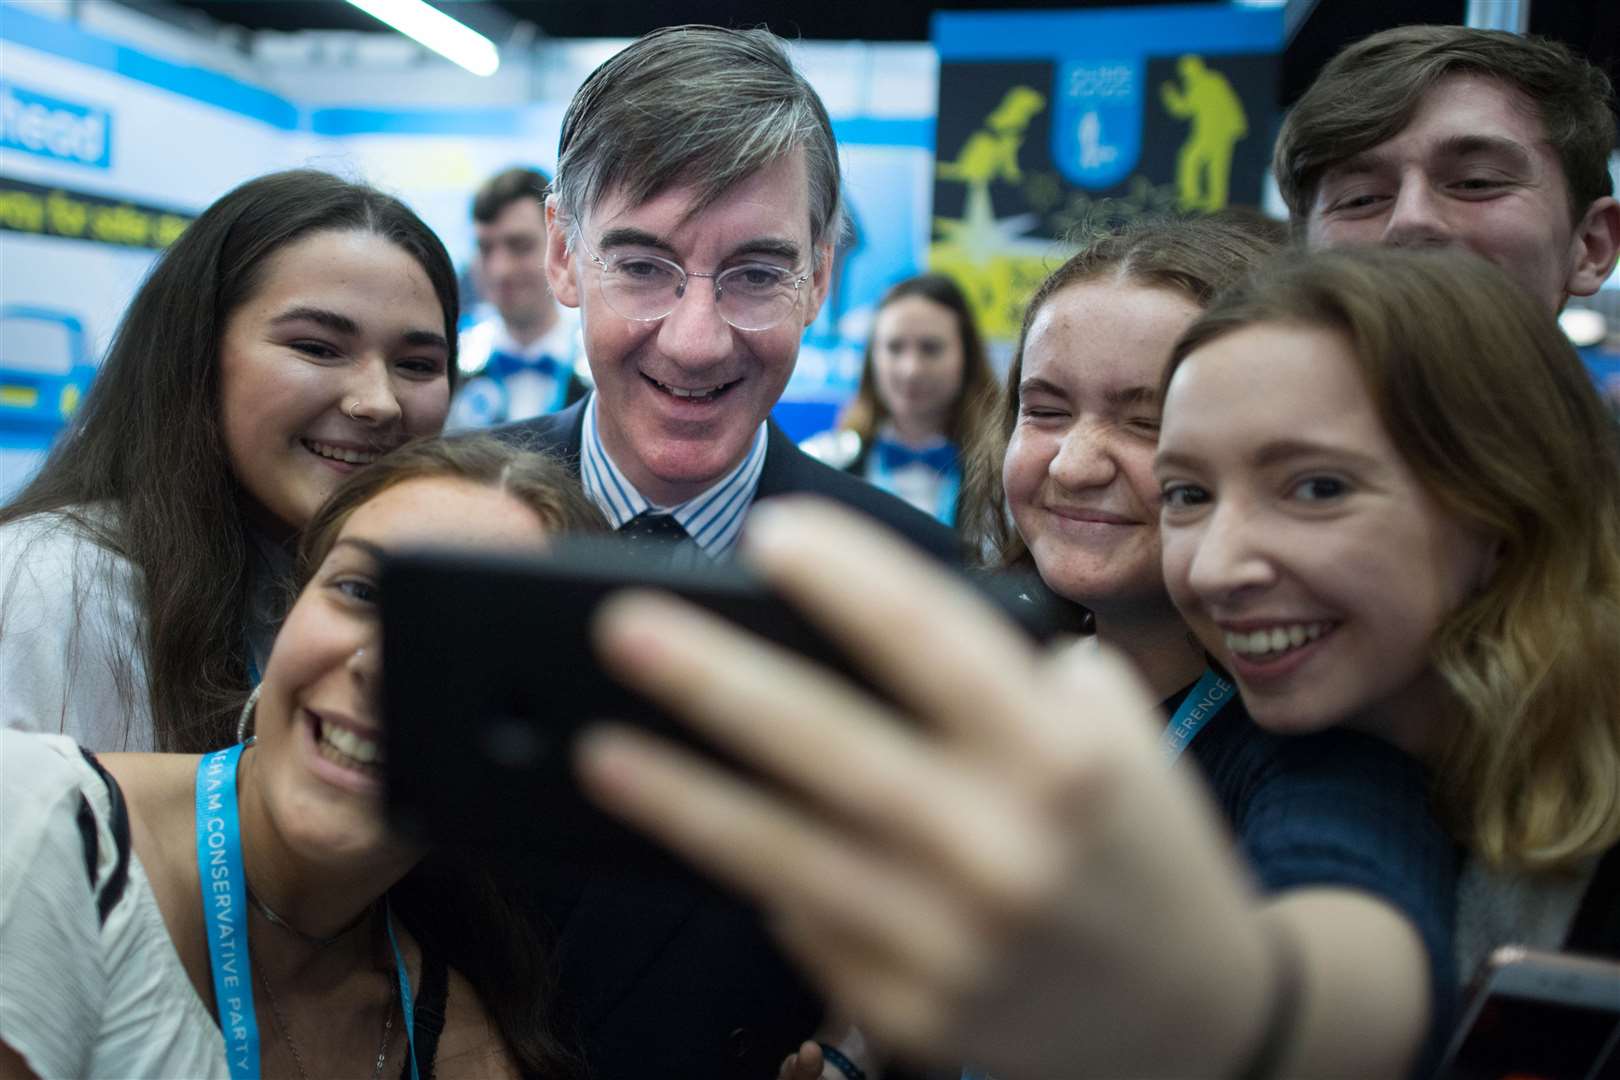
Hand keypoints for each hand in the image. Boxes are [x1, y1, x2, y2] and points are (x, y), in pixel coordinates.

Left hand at [577, 499, 1271, 1078]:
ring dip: (682, 799)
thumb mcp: (1116, 735)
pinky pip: (808, 932)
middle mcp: (1007, 848)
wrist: (1195, 1017)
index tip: (766, 530)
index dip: (844, 576)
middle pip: (831, 748)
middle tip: (622, 628)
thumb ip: (1007, 677)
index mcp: (1063, 756)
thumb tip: (853, 630)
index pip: (933, 642)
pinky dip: (751, 878)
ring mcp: (956, 944)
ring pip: (786, 856)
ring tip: (598, 746)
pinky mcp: (917, 1014)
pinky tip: (697, 831)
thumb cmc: (1140, 841)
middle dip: (716, 682)